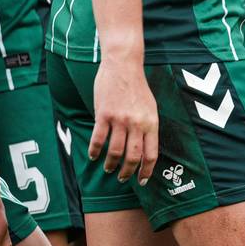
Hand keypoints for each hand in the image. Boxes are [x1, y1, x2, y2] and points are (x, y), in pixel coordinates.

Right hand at [90, 60, 158, 185]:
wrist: (123, 65)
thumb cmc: (137, 86)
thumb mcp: (151, 107)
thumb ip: (148, 127)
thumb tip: (145, 149)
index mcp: (151, 122)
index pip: (151, 154)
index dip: (146, 171)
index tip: (142, 180)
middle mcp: (136, 123)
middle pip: (132, 157)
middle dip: (127, 172)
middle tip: (122, 178)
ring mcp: (120, 119)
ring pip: (115, 151)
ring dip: (110, 164)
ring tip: (108, 168)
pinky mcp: (104, 114)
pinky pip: (98, 139)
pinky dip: (95, 151)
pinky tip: (93, 156)